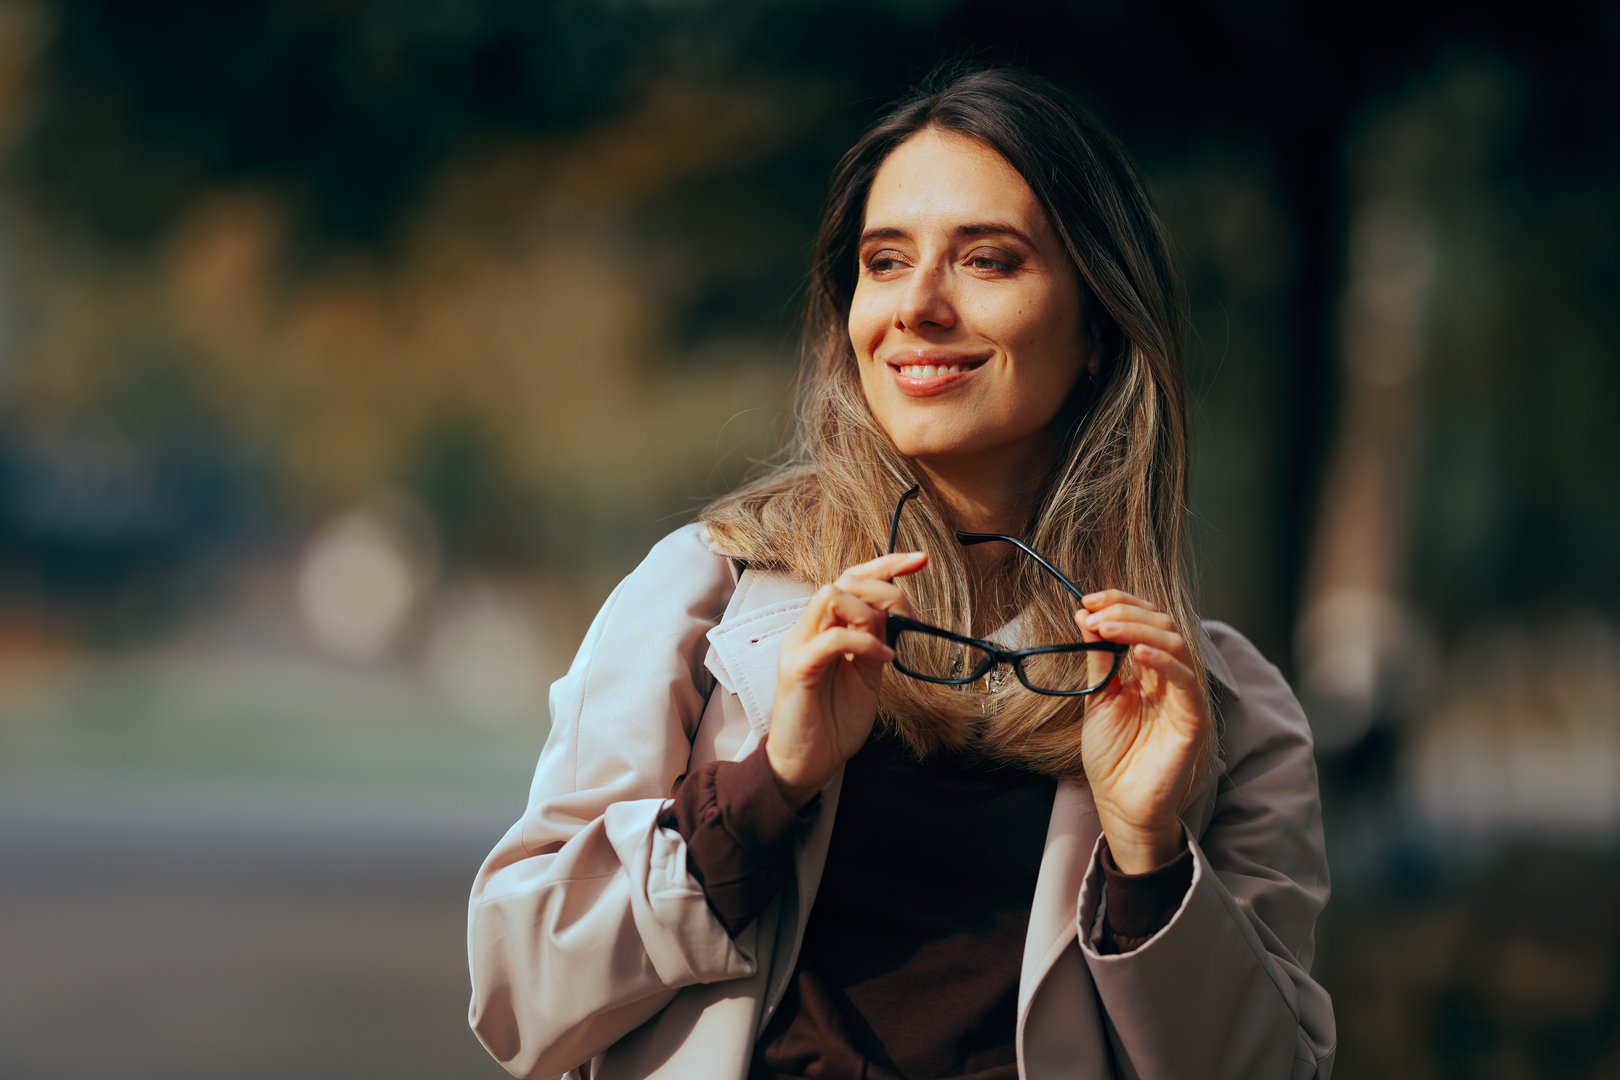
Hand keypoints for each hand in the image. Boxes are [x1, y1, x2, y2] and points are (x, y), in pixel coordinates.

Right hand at [765, 551, 926, 807]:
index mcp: (823, 629)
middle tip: (910, 617)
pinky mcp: (797, 668)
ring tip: (887, 646)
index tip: (919, 559)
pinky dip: (864, 642)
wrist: (807, 764)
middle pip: (843, 580)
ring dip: (870, 614)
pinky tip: (883, 660)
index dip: (885, 565)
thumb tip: (897, 616)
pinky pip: (832, 638)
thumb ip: (876, 643)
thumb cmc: (833, 723)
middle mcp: (807, 630)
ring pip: (832, 597)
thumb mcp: (866, 676)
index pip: (850, 581)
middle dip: (884, 587)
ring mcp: (799, 646)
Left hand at [1075, 589, 1210, 872]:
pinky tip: (1137, 654)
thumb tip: (1086, 616)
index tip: (1089, 599)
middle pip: (1162, 625)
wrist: (1119, 802)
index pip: (1145, 622)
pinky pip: (1186, 682)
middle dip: (1125, 612)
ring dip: (1138, 629)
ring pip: (1176, 644)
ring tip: (1104, 628)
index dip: (1121, 603)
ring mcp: (1184, 696)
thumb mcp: (1098, 697)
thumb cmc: (1112, 755)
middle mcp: (1171, 678)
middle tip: (1093, 612)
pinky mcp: (1193, 720)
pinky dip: (1164, 662)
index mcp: (1150, 670)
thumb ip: (1098, 659)